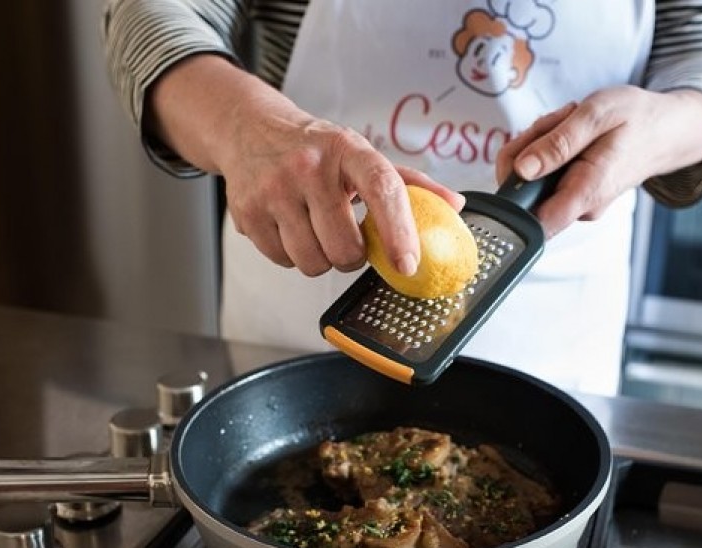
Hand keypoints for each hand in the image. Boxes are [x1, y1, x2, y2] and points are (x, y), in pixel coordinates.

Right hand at [220, 113, 463, 276]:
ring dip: (321, 258)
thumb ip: (409, 183)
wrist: (250, 129)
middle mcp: (309, 166)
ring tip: (316, 230)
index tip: (408, 264)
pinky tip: (290, 228)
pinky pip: (282, 261)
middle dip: (352, 256)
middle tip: (347, 237)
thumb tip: (453, 205)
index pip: (382, 190)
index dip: (399, 232)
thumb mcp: (361, 154)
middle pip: (345, 247)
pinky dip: (291, 255)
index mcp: (348, 150)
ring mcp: (275, 189)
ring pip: (313, 261)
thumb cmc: (316, 148)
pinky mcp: (248, 211)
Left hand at [495, 85, 701, 236]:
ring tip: (571, 122)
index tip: (522, 158)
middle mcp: (579, 207)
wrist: (664, 129)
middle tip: (559, 122)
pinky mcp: (571, 194)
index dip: (513, 195)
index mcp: (586, 192)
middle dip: (529, 149)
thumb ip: (558, 143)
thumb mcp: (596, 115)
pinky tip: (571, 132)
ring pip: (531, 176)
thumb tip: (522, 169)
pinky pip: (543, 173)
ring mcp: (575, 202)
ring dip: (540, 143)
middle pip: (524, 189)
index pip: (534, 223)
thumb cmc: (636, 119)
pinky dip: (549, 147)